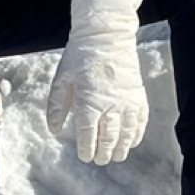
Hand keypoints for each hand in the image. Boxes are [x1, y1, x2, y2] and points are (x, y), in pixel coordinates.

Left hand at [47, 0, 147, 164]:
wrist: (106, 34)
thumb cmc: (80, 55)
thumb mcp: (62, 78)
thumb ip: (56, 106)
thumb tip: (54, 131)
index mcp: (88, 101)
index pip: (87, 134)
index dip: (86, 149)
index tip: (85, 158)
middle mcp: (109, 104)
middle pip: (108, 137)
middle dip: (103, 152)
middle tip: (100, 160)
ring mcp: (126, 100)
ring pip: (126, 133)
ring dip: (121, 147)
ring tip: (116, 156)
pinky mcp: (138, 94)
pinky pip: (140, 120)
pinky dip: (136, 133)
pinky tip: (132, 142)